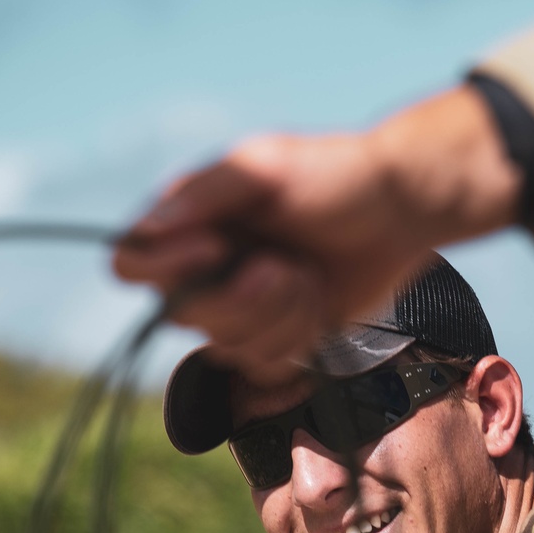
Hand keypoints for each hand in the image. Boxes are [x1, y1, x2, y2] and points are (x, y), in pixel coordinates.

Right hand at [113, 85, 520, 384]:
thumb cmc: (335, 176)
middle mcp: (204, 270)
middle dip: (243, 298)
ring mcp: (240, 308)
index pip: (133, 264)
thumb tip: (147, 230)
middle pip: (183, 316)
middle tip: (288, 266)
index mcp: (189, 223)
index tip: (217, 250)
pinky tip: (317, 303)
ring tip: (309, 276)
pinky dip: (296, 336)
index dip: (166, 269)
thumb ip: (202, 194)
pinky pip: (263, 365)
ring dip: (278, 316)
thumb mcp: (266, 167)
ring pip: (226, 347)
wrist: (400, 211)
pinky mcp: (277, 338)